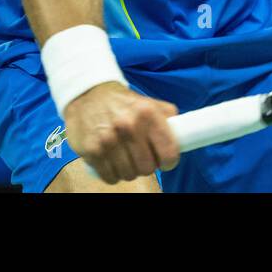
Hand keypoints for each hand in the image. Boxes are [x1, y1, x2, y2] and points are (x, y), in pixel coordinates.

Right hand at [63, 81, 180, 183]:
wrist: (87, 94)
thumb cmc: (122, 102)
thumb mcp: (147, 102)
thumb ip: (167, 116)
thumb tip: (184, 134)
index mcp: (147, 113)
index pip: (168, 152)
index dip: (169, 161)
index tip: (164, 160)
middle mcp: (128, 126)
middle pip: (147, 168)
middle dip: (146, 165)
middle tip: (141, 157)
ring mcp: (108, 139)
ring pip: (129, 175)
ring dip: (128, 170)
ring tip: (125, 157)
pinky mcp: (92, 150)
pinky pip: (110, 177)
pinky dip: (113, 174)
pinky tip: (112, 161)